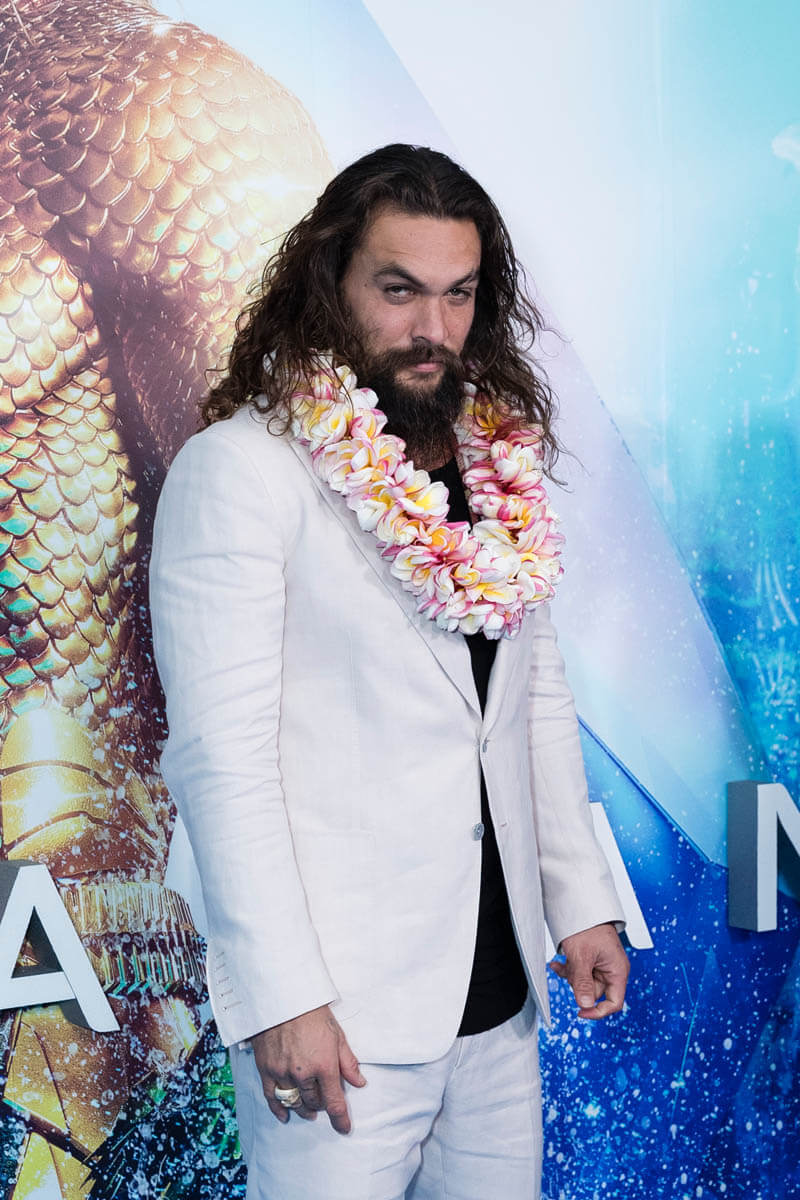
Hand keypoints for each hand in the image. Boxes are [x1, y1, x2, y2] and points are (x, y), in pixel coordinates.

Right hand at [250, 1005, 365, 1133]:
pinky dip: (278, 1109)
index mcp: (324, 1064)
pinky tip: (285, 1115)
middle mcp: (303, 1073)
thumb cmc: (312, 1012)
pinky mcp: (266, 1069)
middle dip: (321, 1105)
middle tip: (325, 1102)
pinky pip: (272, 1097)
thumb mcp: (337, 1034)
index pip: (334, 1102)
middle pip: (314, 1102)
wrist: (282, 997)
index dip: (340, 1119)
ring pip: (294, 1102)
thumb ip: (348, 1062)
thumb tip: (359, 1083)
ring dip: (303, 1109)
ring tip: (309, 1111)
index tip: (344, 1128)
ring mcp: (282, 1072)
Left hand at [549, 922, 628, 1019]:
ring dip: (571, 976)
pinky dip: (569, 970)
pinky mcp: (591, 961)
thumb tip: (585, 1005)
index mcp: (617, 971)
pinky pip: (580, 973)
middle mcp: (612, 970)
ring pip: (585, 983)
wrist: (581, 906)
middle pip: (595, 992)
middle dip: (578, 985)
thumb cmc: (588, 926)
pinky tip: (557, 963)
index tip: (581, 1012)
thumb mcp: (582, 956)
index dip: (598, 1011)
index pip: (614, 1002)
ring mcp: (601, 965)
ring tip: (562, 963)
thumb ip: (583, 982)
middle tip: (569, 971)